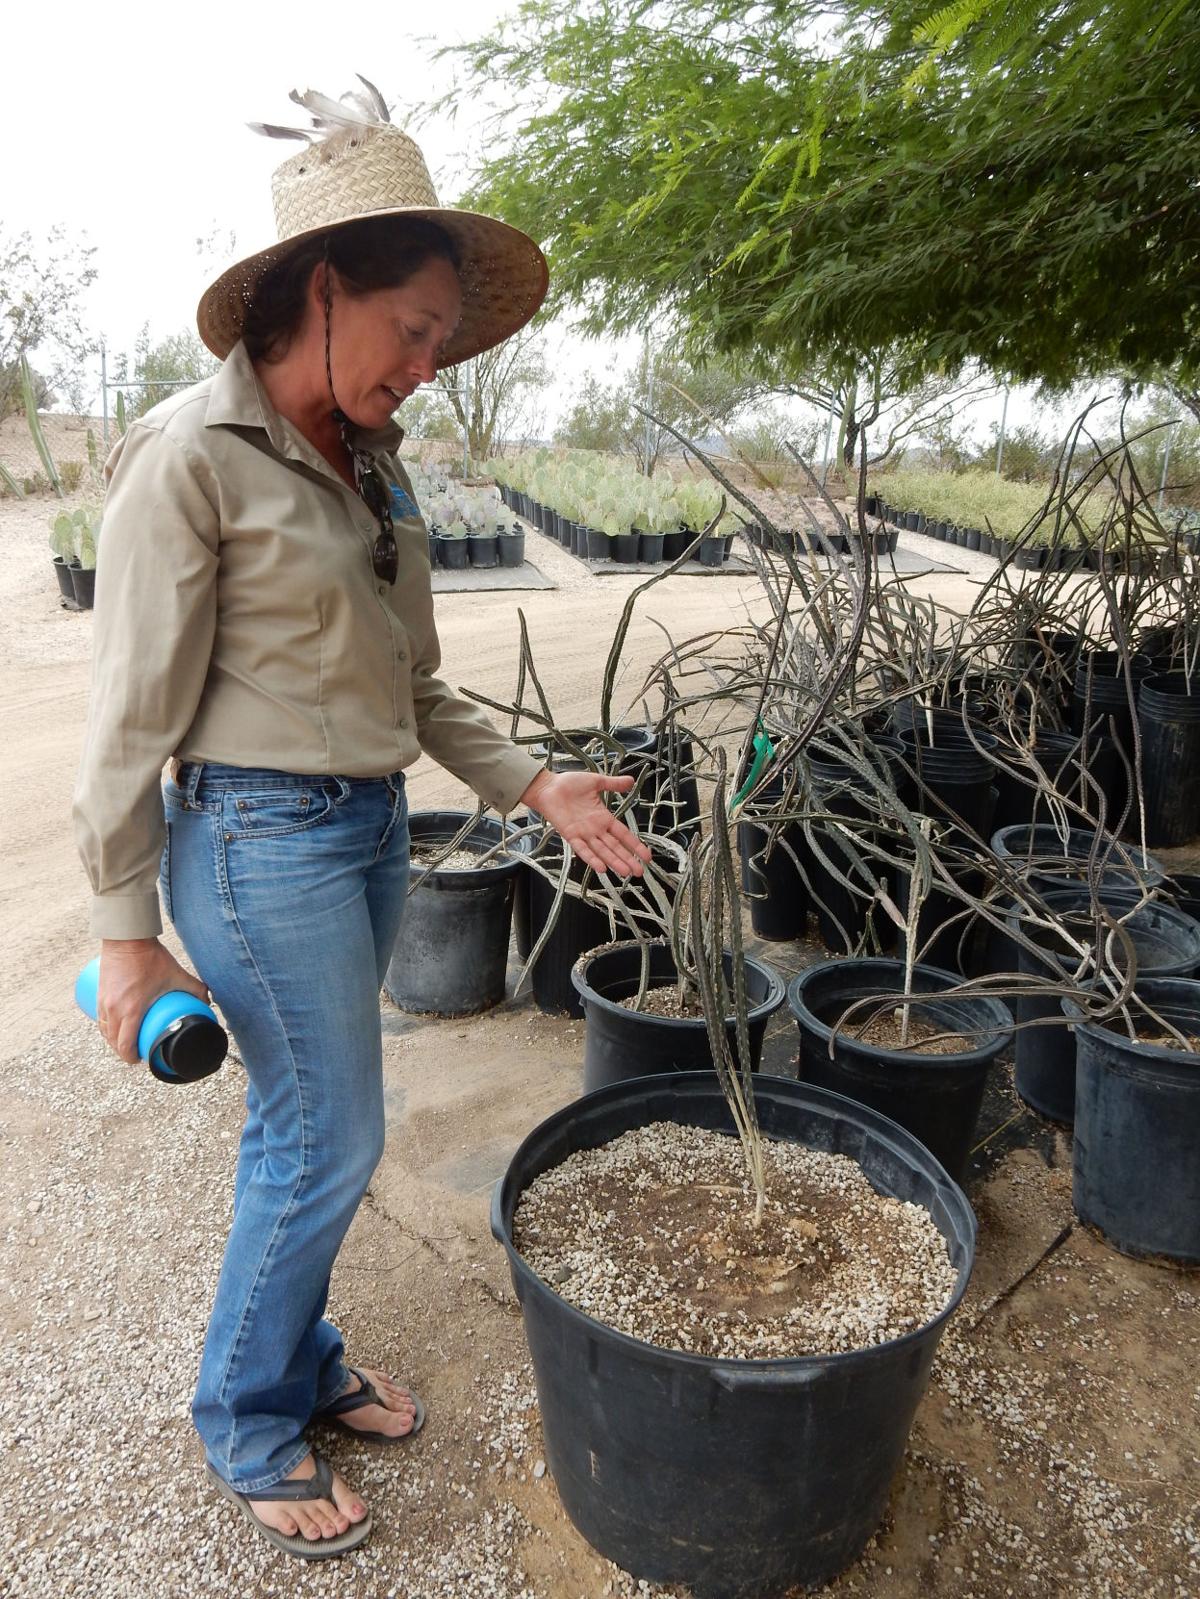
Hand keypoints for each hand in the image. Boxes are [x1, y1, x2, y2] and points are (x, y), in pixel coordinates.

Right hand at [97, 938, 210, 1064]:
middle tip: (137, 1052)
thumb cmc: (150, 957)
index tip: (140, 1059)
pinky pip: (100, 1019)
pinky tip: (113, 1029)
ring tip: (127, 1043)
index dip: (132, 1057)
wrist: (127, 938)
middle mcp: (113, 1010)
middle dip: (124, 1051)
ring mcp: (104, 1002)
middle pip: (113, 1042)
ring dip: (113, 1041)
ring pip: (105, 1031)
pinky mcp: (99, 994)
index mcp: (131, 1010)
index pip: (125, 1044)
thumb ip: (196, 988)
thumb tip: (208, 1002)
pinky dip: (106, 1028)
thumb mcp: (176, 975)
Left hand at [520, 770, 652, 877]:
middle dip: (628, 859)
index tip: (646, 856)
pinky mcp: (570, 835)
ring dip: (614, 862)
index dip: (635, 845)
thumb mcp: (596, 782)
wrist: (548, 786)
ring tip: (626, 873)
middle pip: (615, 847)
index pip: (623, 834)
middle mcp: (595, 829)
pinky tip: (601, 868)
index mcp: (603, 818)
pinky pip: (582, 849)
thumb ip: (613, 784)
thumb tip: (631, 781)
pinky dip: (591, 858)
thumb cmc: (569, 784)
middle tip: (640, 873)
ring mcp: (583, 834)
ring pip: (602, 851)